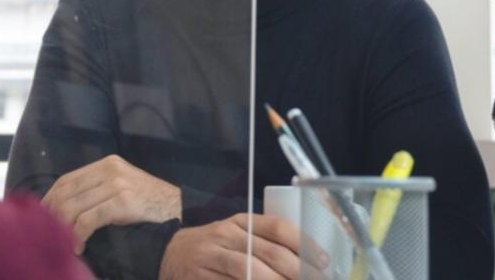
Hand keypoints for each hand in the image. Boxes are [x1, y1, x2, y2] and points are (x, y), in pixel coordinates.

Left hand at [42, 154, 180, 252]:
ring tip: (60, 244)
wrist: (182, 210)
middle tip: (45, 235)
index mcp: (107, 164)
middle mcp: (110, 170)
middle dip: (51, 215)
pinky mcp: (123, 202)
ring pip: (73, 206)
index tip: (40, 218)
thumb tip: (67, 207)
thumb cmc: (152, 205)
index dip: (49, 199)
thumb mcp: (125, 188)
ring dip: (62, 228)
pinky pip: (88, 220)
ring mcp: (116, 184)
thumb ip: (100, 190)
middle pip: (66, 192)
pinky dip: (78, 235)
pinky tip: (78, 246)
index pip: (67, 180)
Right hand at [159, 213, 324, 279]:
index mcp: (242, 221)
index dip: (304, 244)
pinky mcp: (202, 277)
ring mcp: (212, 257)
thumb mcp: (237, 234)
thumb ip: (263, 241)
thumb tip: (306, 261)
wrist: (171, 253)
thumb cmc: (215, 245)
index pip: (277, 227)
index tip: (324, 260)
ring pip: (250, 272)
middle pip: (269, 253)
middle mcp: (228, 235)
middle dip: (297, 271)